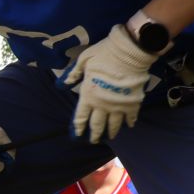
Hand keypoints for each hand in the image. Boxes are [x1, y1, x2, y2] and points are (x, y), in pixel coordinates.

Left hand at [61, 24, 161, 142]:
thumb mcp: (83, 61)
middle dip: (94, 134)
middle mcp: (102, 105)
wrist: (129, 53)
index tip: (78, 135)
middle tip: (94, 140)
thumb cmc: (103, 55)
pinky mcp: (133, 103)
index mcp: (88, 95)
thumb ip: (73, 74)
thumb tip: (61, 85)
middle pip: (97, 124)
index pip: (81, 116)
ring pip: (113, 124)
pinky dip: (129, 122)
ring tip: (110, 137)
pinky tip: (129, 125)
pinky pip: (130, 117)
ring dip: (111, 132)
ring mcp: (118, 106)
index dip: (79, 127)